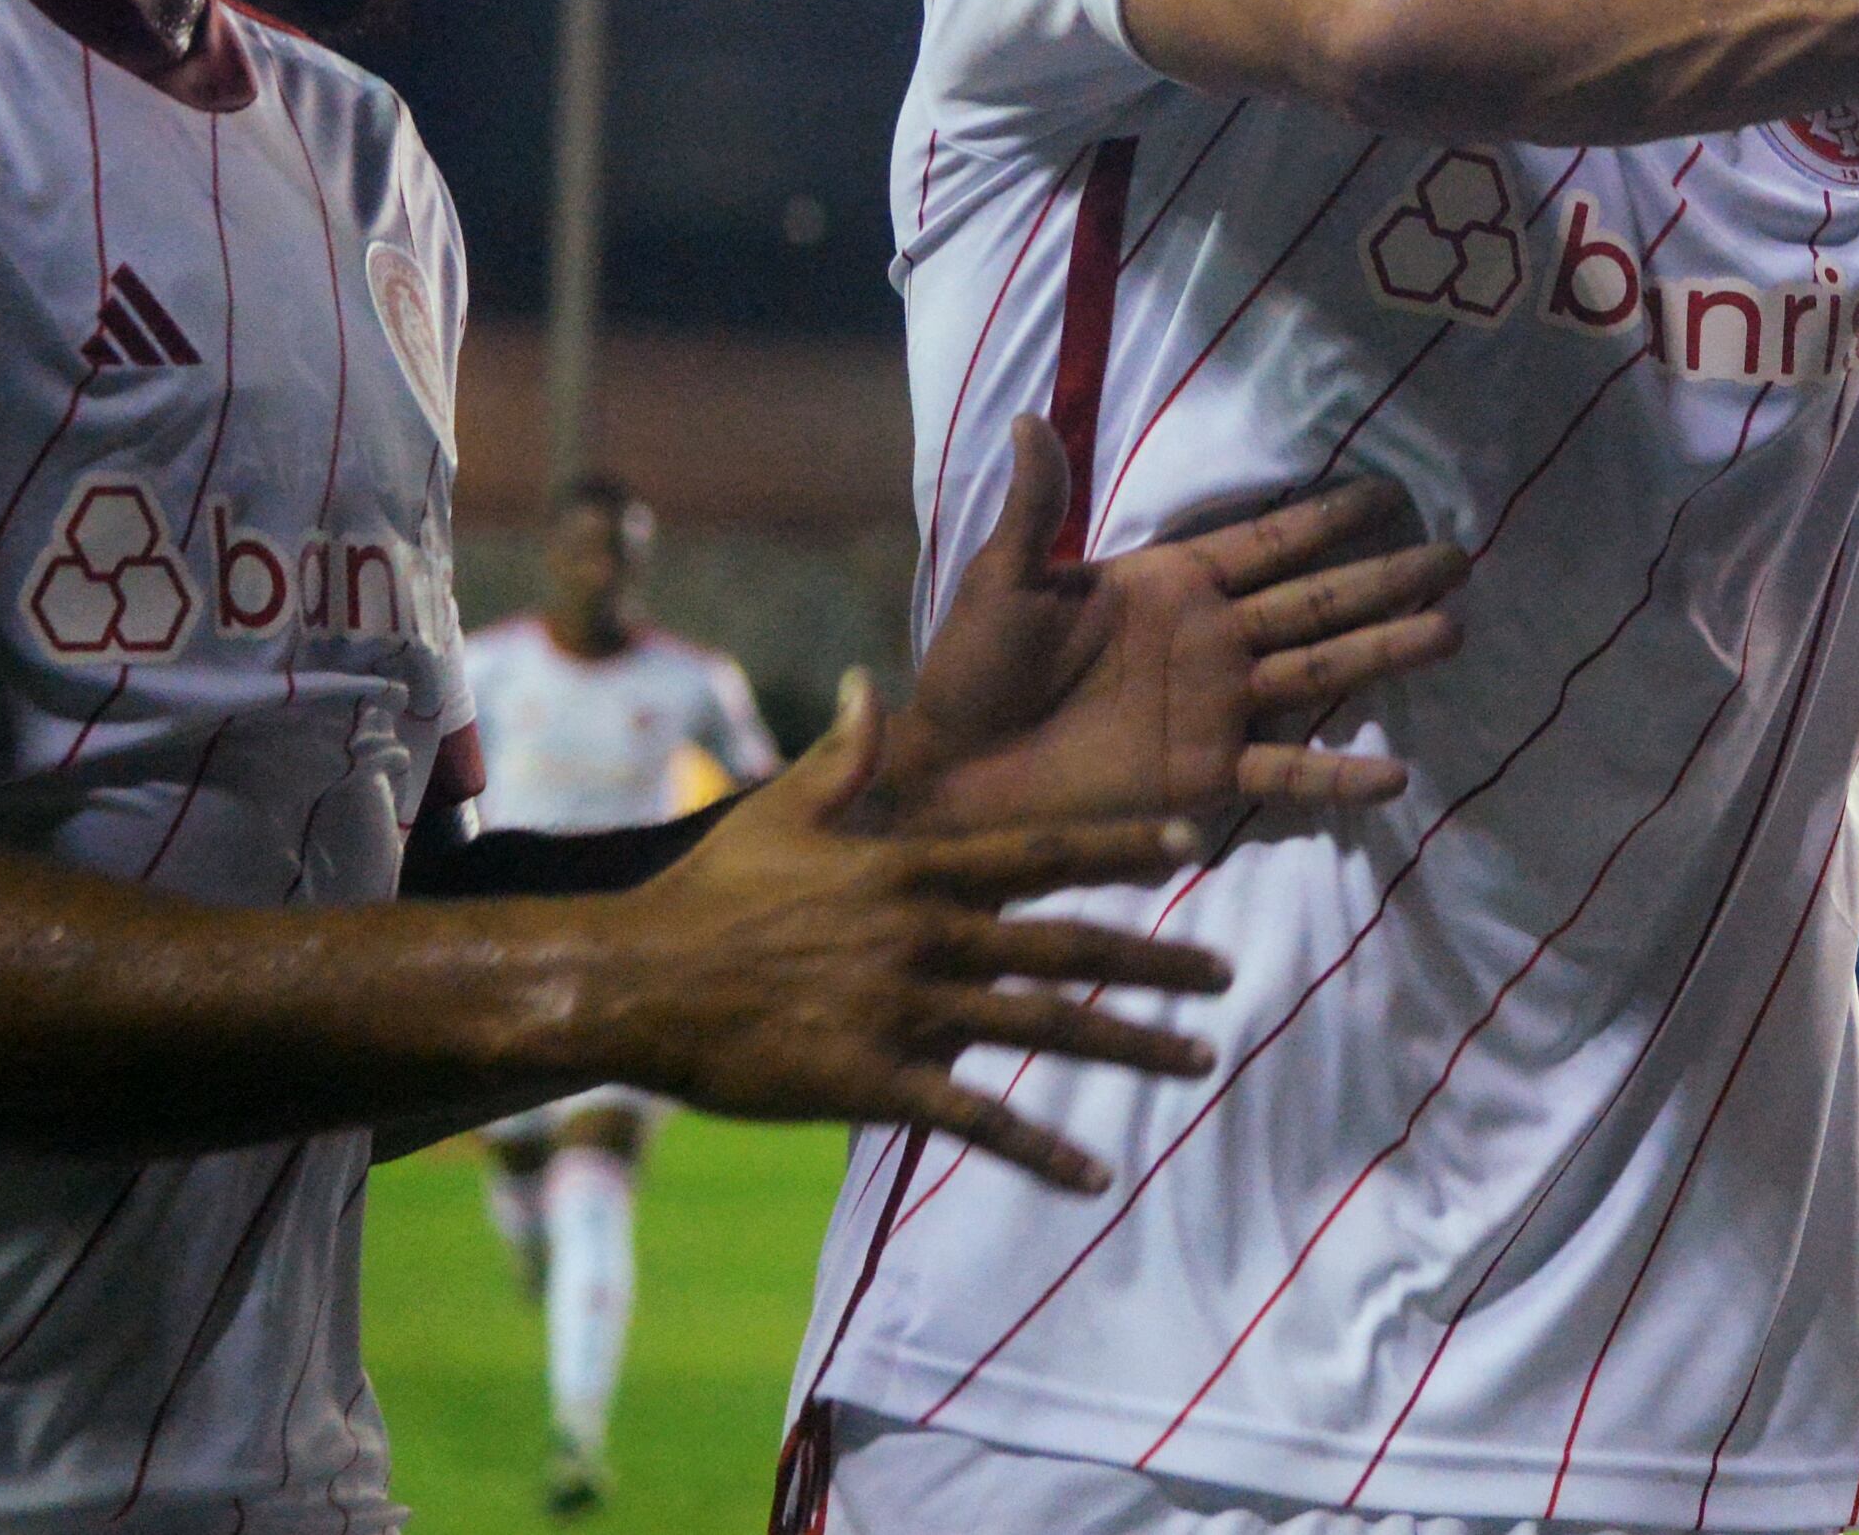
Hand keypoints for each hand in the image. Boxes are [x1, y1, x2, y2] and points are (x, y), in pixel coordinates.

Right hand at [590, 674, 1228, 1190]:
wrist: (631, 982)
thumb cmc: (705, 894)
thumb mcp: (778, 811)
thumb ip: (841, 757)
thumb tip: (870, 686)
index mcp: (912, 869)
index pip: (1042, 852)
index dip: (1122, 848)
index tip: (1192, 847)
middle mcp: (926, 936)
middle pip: (1068, 947)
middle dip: (1156, 963)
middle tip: (1227, 978)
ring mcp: (904, 1010)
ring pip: (1043, 1030)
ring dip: (1130, 1046)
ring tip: (1199, 1060)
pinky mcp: (873, 1081)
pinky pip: (976, 1120)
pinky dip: (1041, 1148)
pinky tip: (1097, 1173)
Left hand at [869, 421, 1470, 838]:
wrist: (946, 772)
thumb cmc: (970, 672)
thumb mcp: (1003, 582)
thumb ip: (1034, 508)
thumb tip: (1034, 417)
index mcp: (1170, 587)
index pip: (1266, 543)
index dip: (1325, 518)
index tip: (1390, 491)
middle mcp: (1211, 642)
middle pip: (1315, 602)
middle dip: (1384, 580)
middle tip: (1458, 558)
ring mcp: (1217, 708)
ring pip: (1318, 673)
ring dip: (1383, 653)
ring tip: (1450, 632)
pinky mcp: (1205, 773)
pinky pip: (1283, 772)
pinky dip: (1336, 777)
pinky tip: (1394, 775)